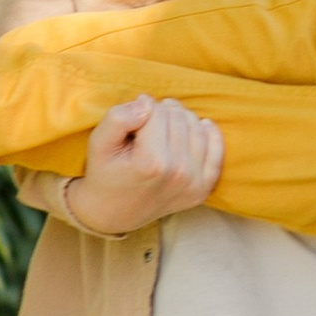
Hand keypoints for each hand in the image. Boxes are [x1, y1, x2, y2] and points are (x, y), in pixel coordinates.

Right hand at [61, 95, 222, 236]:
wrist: (113, 212)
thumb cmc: (105, 172)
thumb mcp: (99, 143)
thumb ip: (118, 118)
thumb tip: (146, 103)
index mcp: (152, 163)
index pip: (156, 111)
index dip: (141, 109)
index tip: (131, 120)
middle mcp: (179, 174)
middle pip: (178, 117)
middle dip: (160, 113)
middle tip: (145, 126)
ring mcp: (195, 183)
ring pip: (197, 126)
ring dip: (180, 120)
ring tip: (161, 129)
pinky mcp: (204, 188)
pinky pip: (216, 146)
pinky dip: (207, 132)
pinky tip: (196, 127)